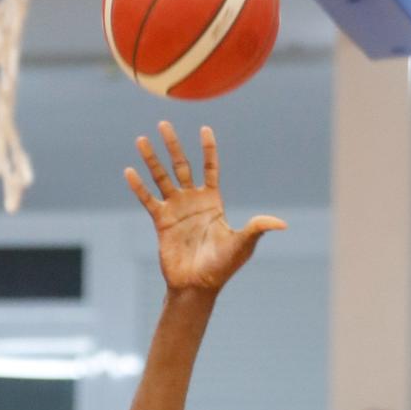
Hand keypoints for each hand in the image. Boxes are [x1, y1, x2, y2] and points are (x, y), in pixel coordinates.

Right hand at [125, 122, 285, 293]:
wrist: (198, 285)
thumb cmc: (222, 266)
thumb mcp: (243, 244)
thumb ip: (258, 228)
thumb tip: (282, 224)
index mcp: (213, 201)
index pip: (210, 168)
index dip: (208, 150)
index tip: (205, 129)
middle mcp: (192, 201)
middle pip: (181, 165)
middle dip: (173, 145)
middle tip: (164, 124)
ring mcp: (175, 209)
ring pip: (161, 178)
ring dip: (151, 159)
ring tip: (141, 140)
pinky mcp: (161, 222)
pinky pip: (148, 199)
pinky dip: (138, 186)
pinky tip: (129, 171)